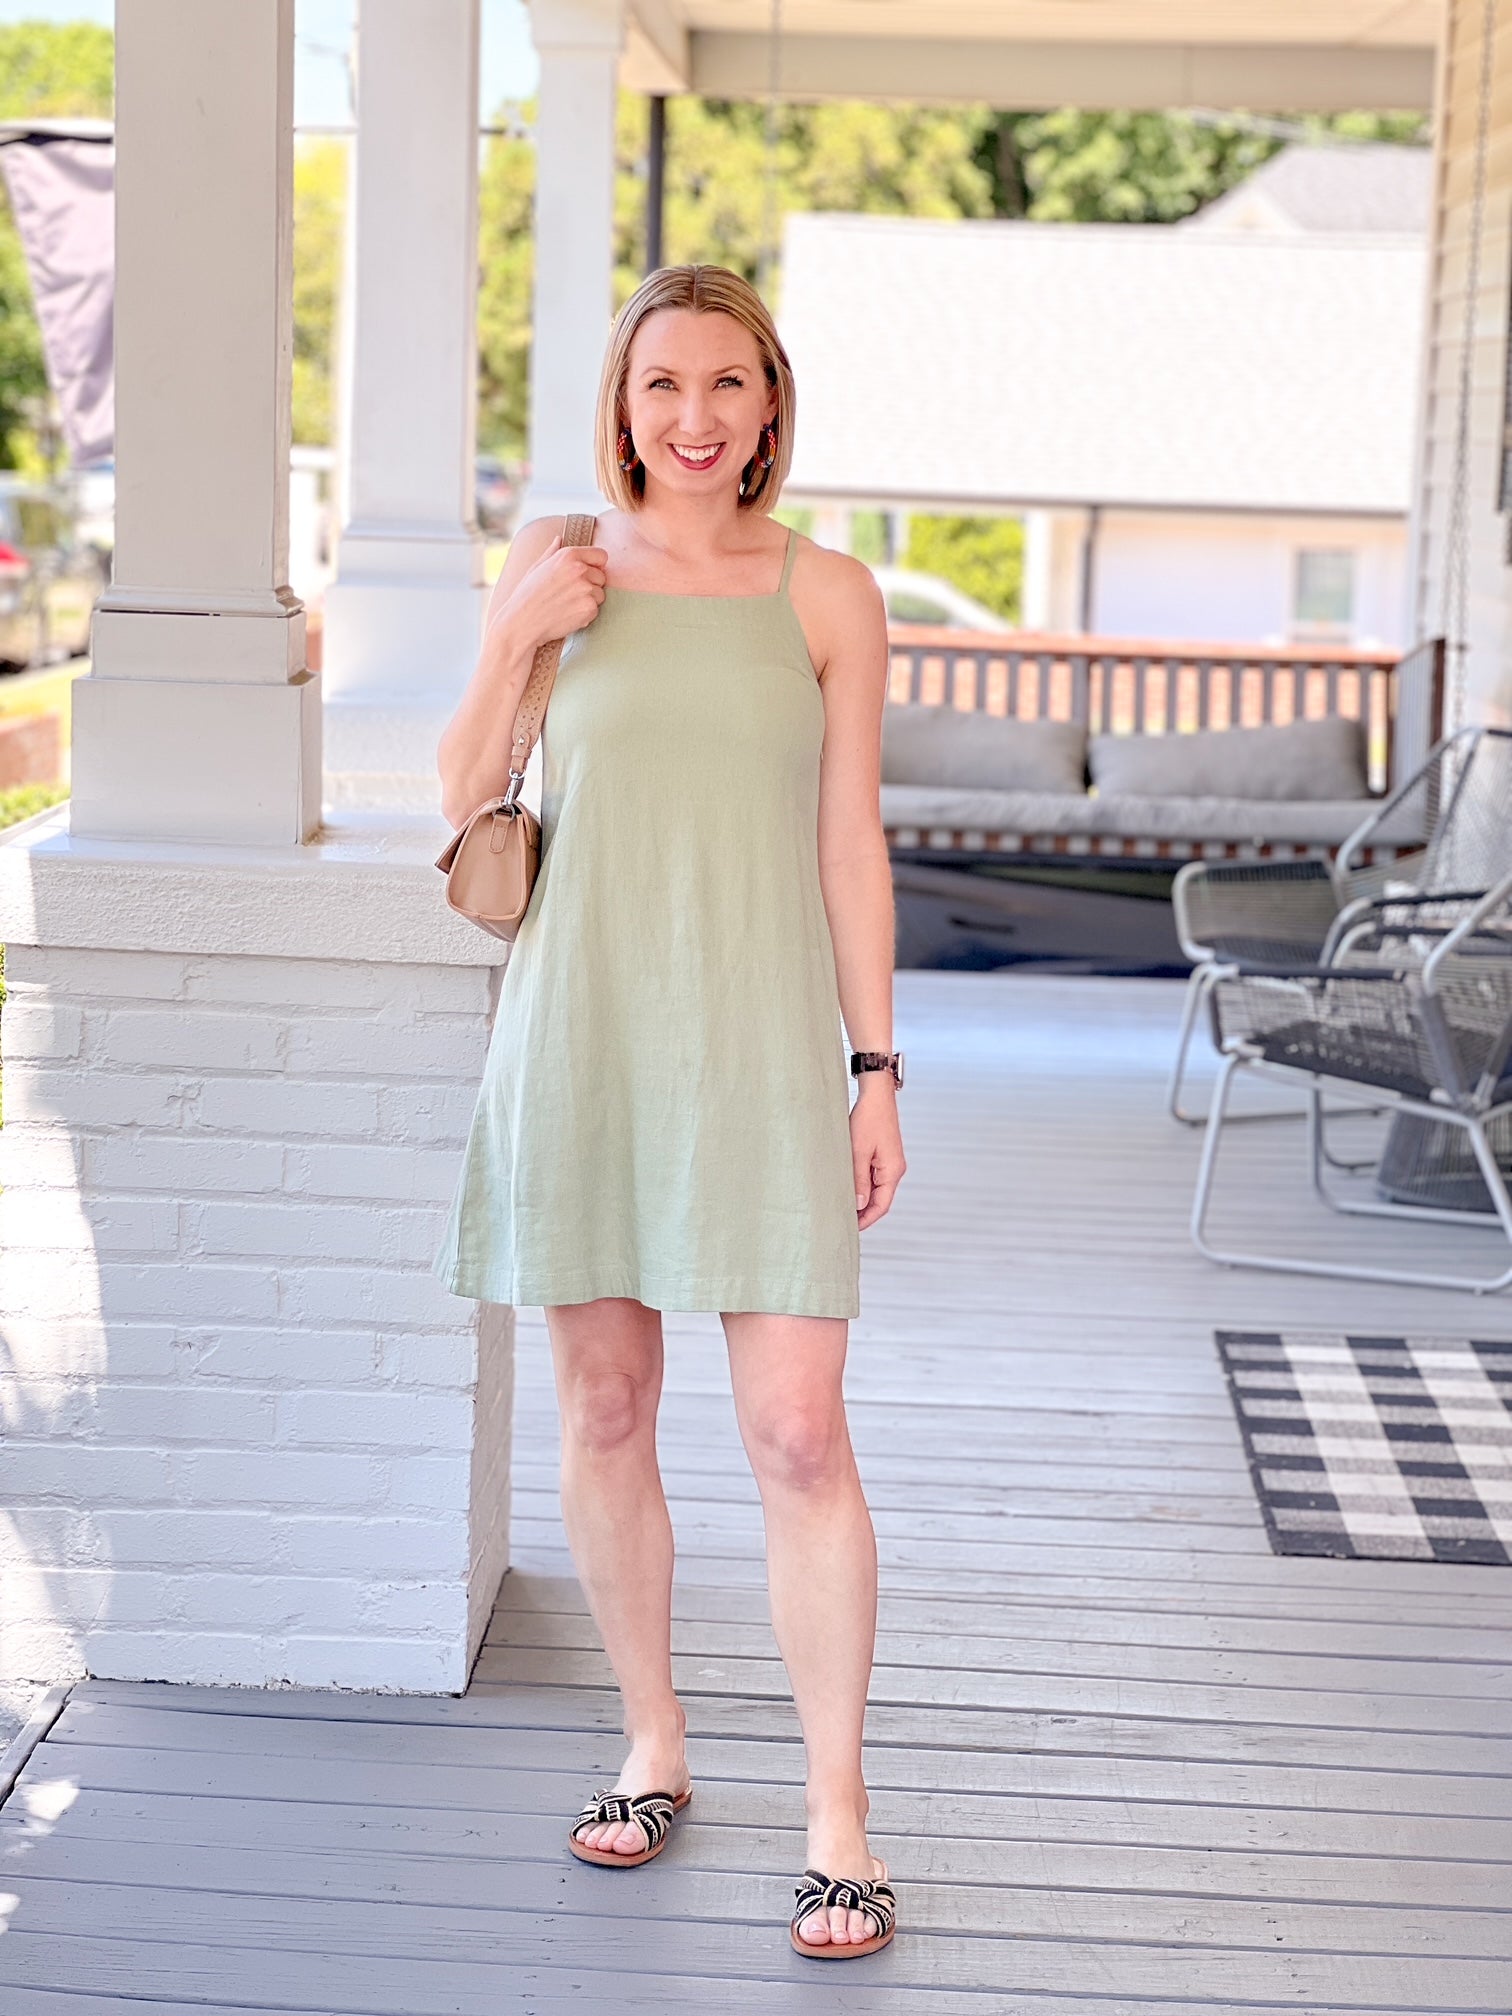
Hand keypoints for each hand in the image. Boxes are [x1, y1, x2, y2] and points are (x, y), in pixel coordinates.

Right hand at [496, 531, 607, 653]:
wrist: (522, 623)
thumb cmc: (526, 595)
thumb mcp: (537, 568)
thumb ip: (552, 552)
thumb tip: (559, 538)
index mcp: (568, 555)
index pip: (601, 555)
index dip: (595, 565)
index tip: (585, 574)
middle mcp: (579, 569)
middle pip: (602, 576)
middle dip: (590, 585)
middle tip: (568, 594)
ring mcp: (586, 589)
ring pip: (600, 594)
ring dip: (588, 601)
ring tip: (566, 605)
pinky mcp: (589, 608)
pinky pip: (595, 610)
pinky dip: (585, 615)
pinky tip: (567, 615)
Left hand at [851, 1078, 904, 1229]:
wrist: (876, 1095)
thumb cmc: (868, 1119)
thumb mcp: (858, 1151)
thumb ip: (858, 1179)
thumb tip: (859, 1204)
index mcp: (892, 1171)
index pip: (881, 1205)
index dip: (866, 1220)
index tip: (851, 1229)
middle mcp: (894, 1169)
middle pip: (880, 1200)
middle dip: (863, 1213)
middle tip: (843, 1222)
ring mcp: (889, 1163)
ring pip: (876, 1190)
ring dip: (862, 1200)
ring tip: (842, 1208)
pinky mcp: (883, 1156)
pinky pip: (873, 1178)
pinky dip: (862, 1187)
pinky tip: (848, 1189)